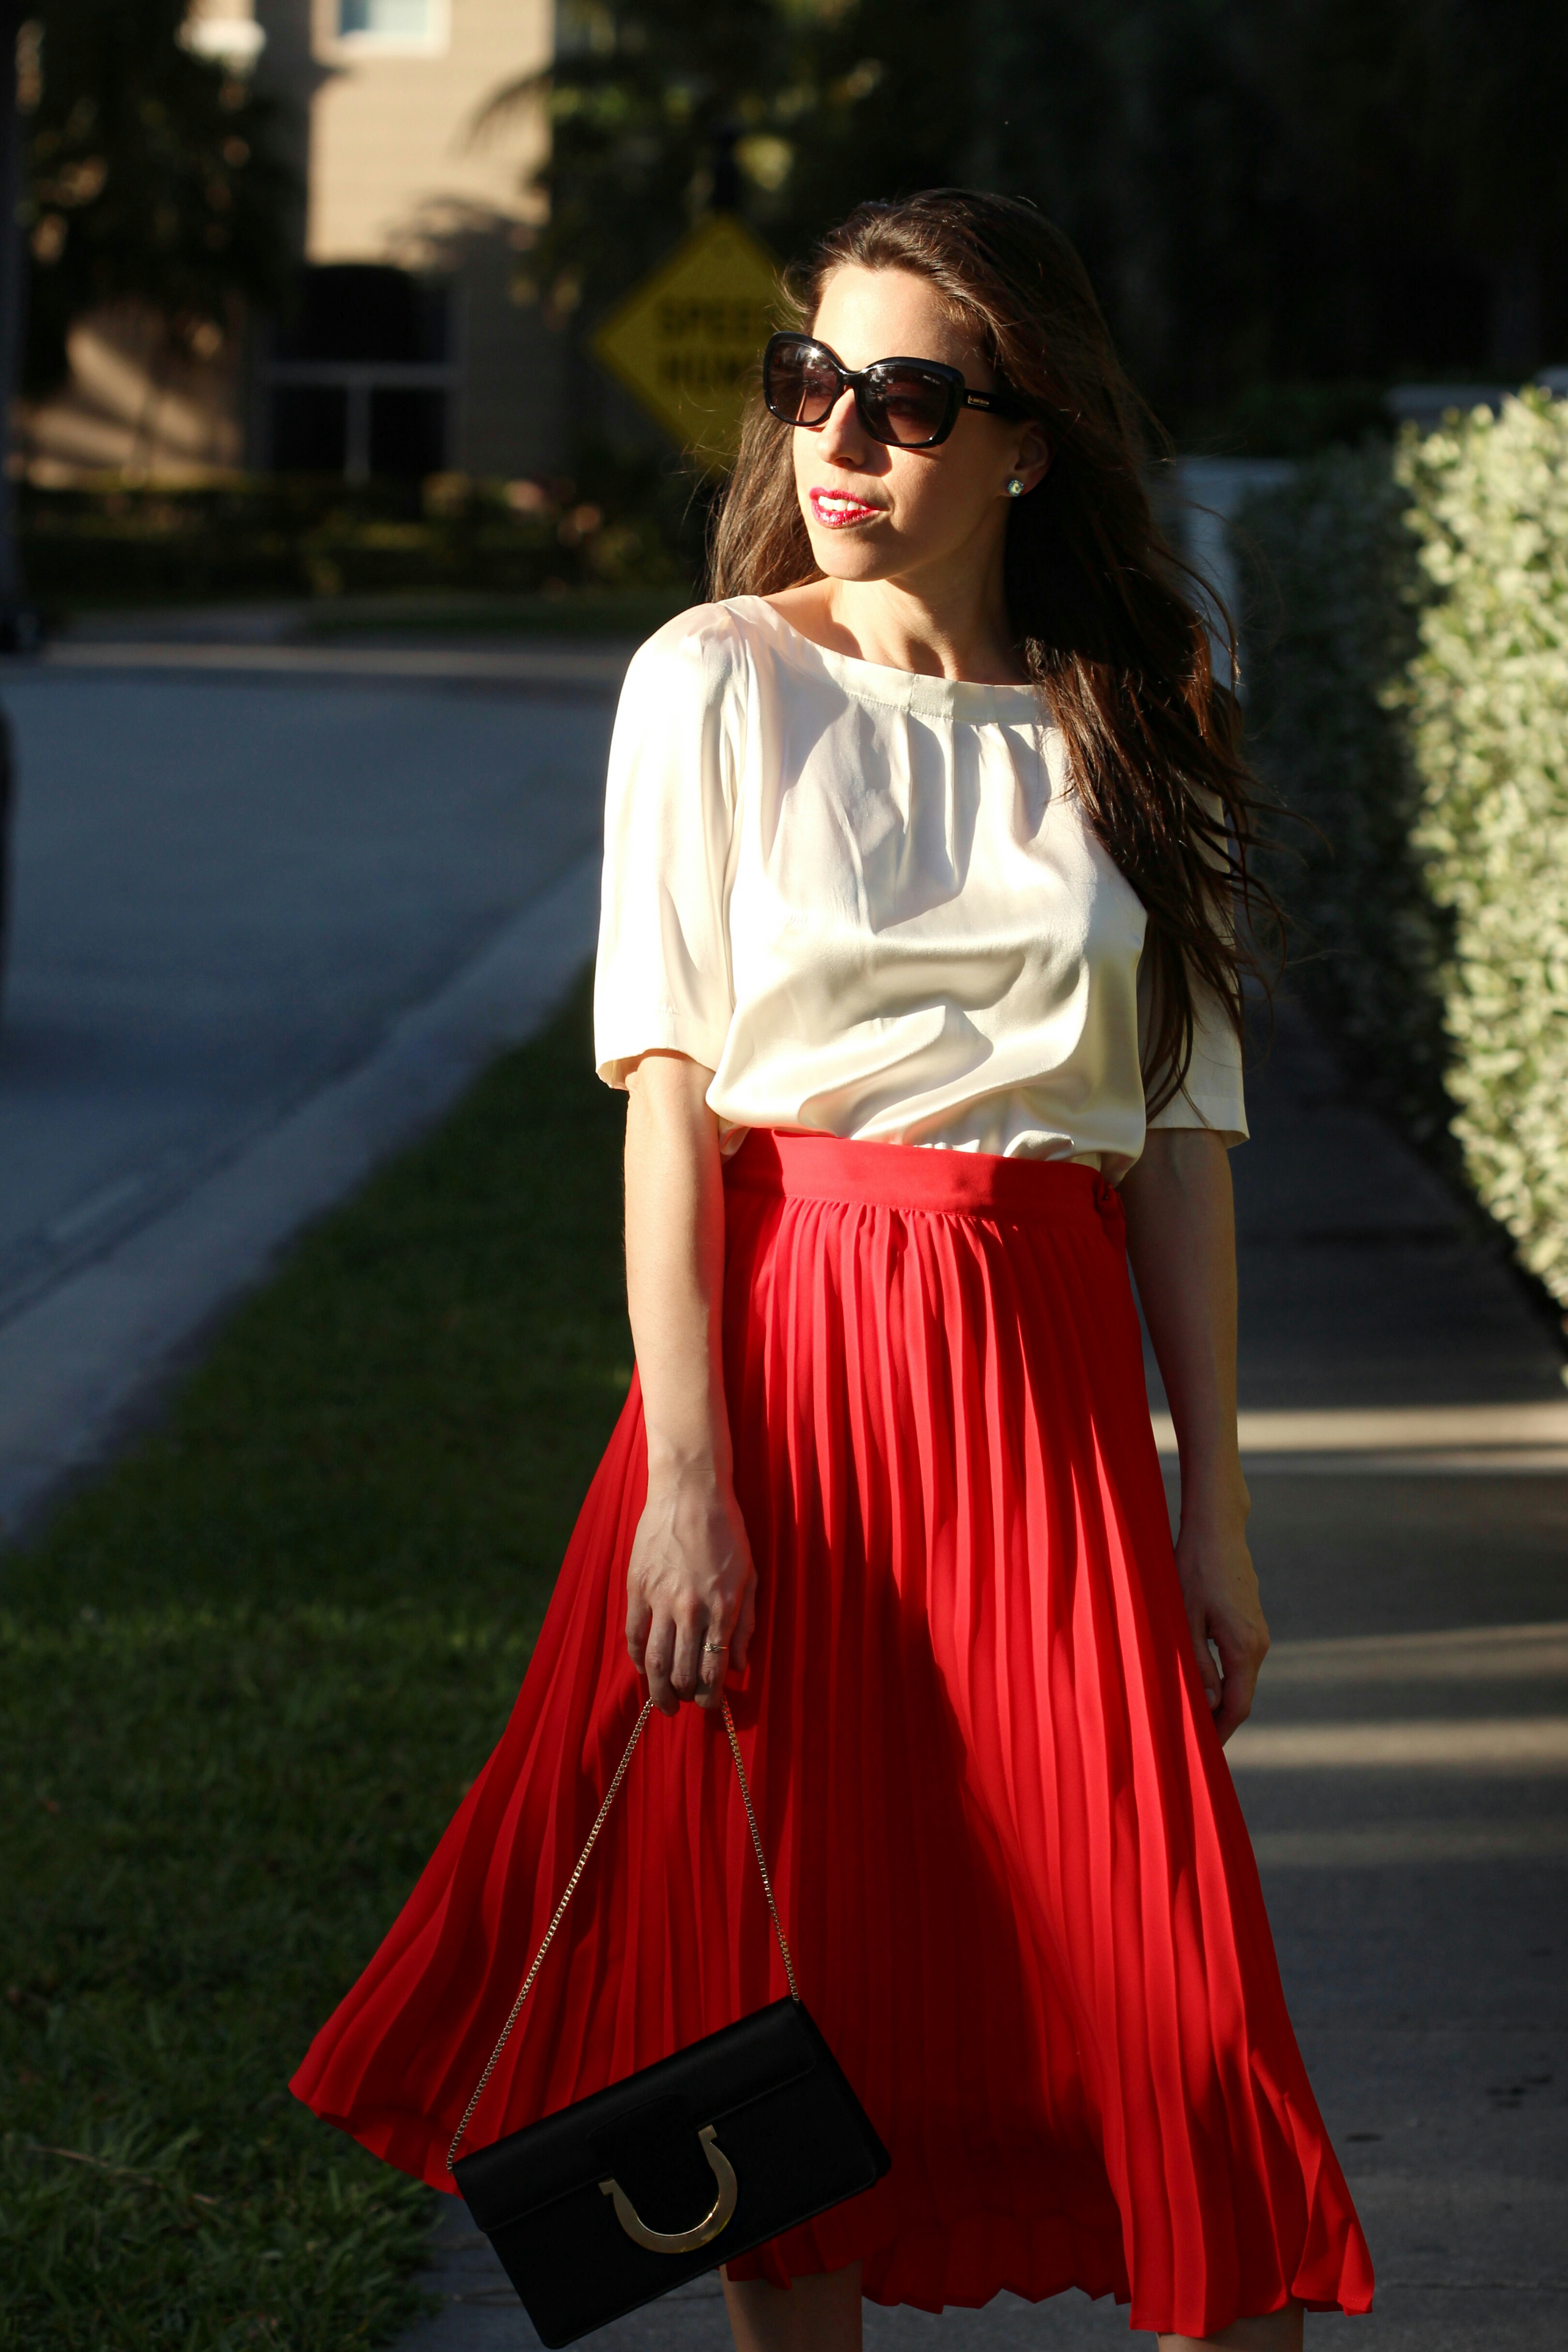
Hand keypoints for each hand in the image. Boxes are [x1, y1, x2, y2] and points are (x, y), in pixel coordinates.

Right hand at [626, 1460, 757, 1715]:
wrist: (690, 1492)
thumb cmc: (727, 1531)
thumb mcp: (750, 1576)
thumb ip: (746, 1623)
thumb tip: (741, 1665)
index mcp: (723, 1607)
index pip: (714, 1669)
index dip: (711, 1695)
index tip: (711, 1704)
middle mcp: (692, 1609)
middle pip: (682, 1672)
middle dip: (685, 1698)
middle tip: (685, 1706)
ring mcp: (661, 1599)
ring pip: (655, 1661)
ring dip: (658, 1690)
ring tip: (664, 1703)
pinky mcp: (637, 1587)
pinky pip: (634, 1634)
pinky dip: (638, 1658)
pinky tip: (644, 1668)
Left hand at [1174, 1495, 1268, 1745]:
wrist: (1217, 1528)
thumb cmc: (1193, 1569)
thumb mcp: (1185, 1619)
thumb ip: (1198, 1664)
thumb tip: (1210, 1704)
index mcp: (1244, 1648)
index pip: (1238, 1707)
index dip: (1220, 1733)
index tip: (1203, 1754)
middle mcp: (1258, 1644)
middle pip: (1241, 1696)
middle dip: (1218, 1721)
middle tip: (1190, 1741)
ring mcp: (1257, 1631)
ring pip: (1239, 1677)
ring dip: (1218, 1698)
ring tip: (1190, 1715)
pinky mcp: (1249, 1620)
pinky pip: (1238, 1659)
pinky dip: (1222, 1677)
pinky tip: (1200, 1681)